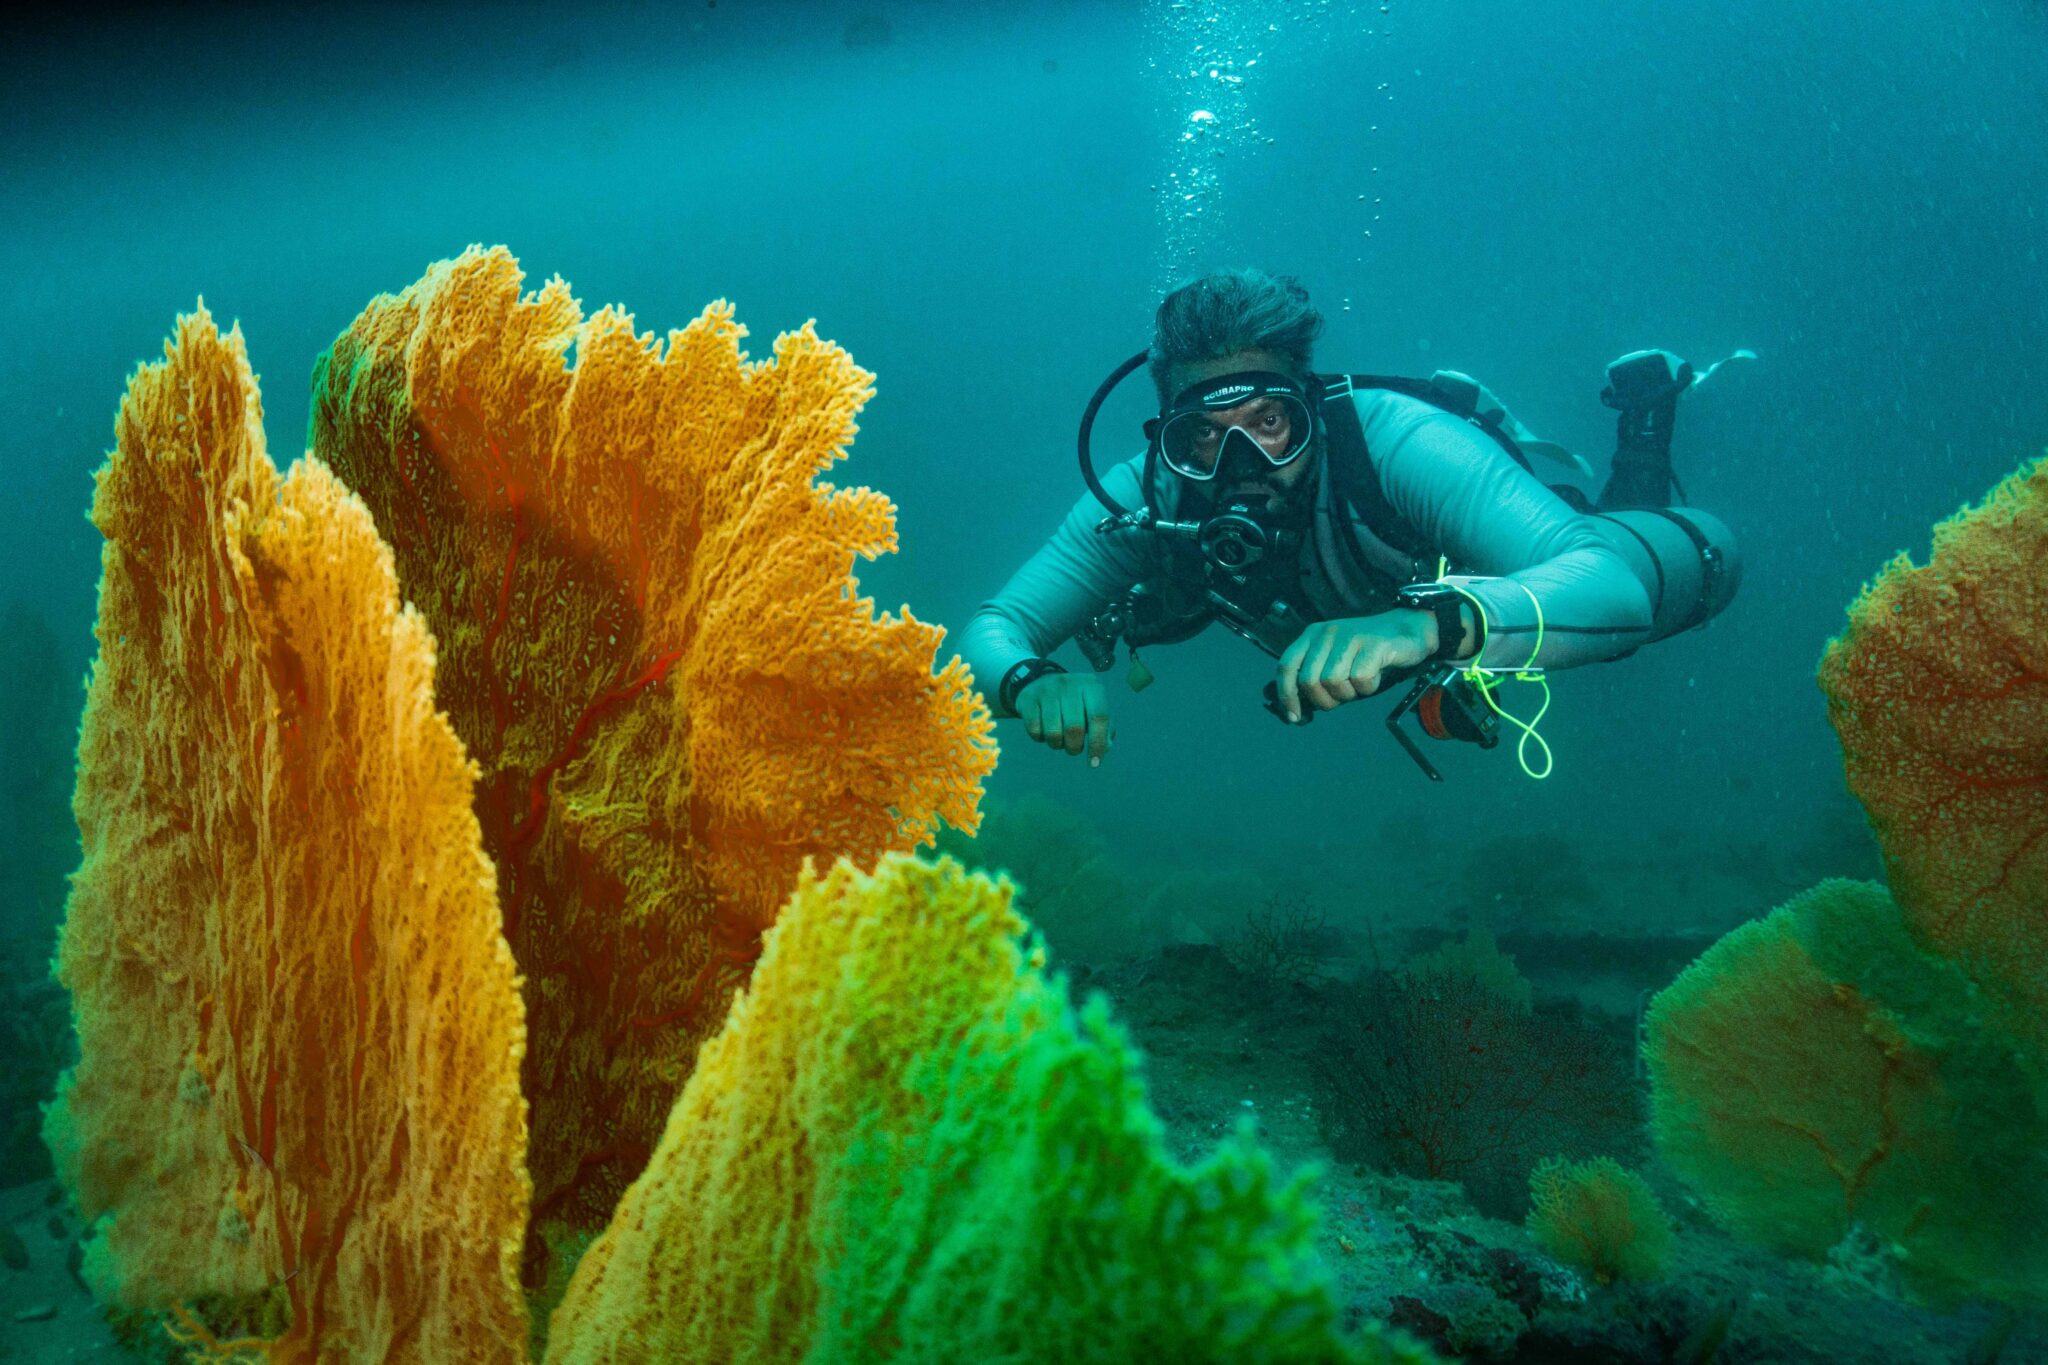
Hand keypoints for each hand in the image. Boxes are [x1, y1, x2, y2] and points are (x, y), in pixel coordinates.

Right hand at [1016, 673, 1113, 766]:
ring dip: (1056, 744)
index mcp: (1091, 686)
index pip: (1099, 717)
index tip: (1094, 763)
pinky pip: (1035, 730)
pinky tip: (1043, 729)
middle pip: (1075, 728)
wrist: (1039, 683)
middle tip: (1073, 748)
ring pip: (1053, 732)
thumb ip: (1104, 728)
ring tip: (1058, 738)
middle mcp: (1070, 685)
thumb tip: (1104, 747)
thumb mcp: (1092, 708)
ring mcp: (1047, 690)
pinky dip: (1040, 738)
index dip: (1097, 743)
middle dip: (1074, 747)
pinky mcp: (1028, 699)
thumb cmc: (1074, 703)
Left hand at [1273, 612, 1434, 722]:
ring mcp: (1349, 637)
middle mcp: (1327, 633)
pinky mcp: (1372, 644)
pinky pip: (1359, 680)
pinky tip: (1376, 676)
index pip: (1287, 666)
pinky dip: (1368, 687)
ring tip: (1360, 683)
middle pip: (1309, 680)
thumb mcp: (1335, 660)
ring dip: (1348, 693)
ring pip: (1332, 682)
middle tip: (1343, 696)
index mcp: (1313, 635)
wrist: (1408, 630)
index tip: (1294, 716)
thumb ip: (1315, 679)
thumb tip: (1295, 713)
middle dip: (1325, 700)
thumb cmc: (1368, 653)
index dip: (1286, 695)